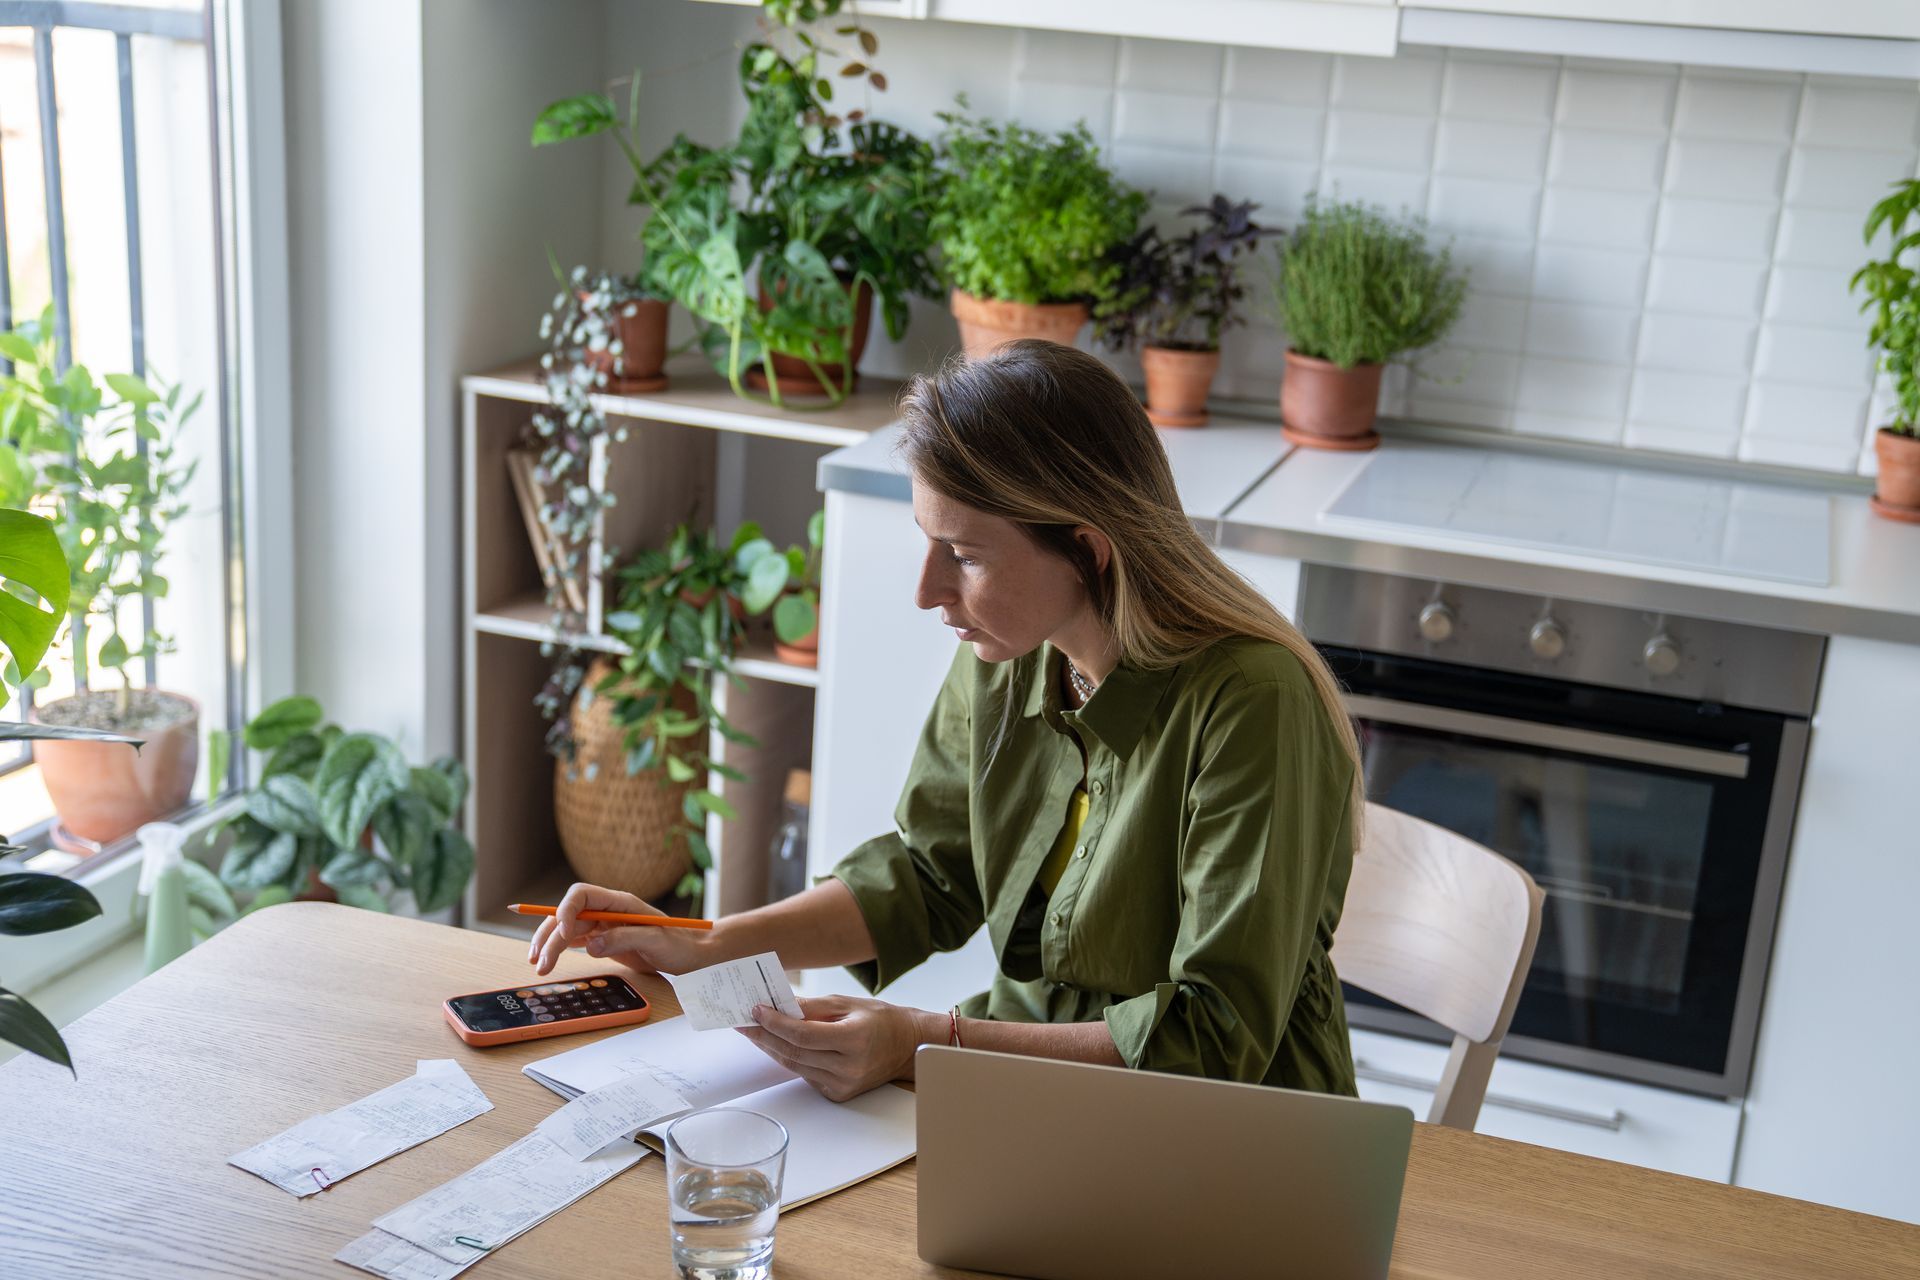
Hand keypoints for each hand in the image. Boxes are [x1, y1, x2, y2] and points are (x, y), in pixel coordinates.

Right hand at [527, 882, 710, 977]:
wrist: (691, 956)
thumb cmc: (679, 943)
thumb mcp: (655, 940)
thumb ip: (624, 938)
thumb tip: (591, 945)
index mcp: (619, 902)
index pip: (582, 895)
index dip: (566, 909)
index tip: (563, 933)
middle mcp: (607, 911)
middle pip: (567, 915)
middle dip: (550, 935)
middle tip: (540, 962)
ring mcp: (603, 926)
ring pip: (566, 929)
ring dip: (549, 945)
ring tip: (537, 966)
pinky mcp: (602, 941)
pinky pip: (574, 941)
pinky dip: (558, 950)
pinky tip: (547, 960)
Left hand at [736, 995, 944, 1101]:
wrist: (906, 1046)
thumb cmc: (879, 1019)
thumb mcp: (847, 1003)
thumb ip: (811, 1006)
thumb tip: (777, 1005)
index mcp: (855, 1041)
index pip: (803, 1035)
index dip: (775, 1023)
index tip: (755, 1010)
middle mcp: (849, 1068)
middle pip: (794, 1053)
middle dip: (764, 1035)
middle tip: (743, 1021)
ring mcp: (843, 1085)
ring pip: (795, 1066)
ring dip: (771, 1047)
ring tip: (753, 1030)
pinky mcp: (838, 1094)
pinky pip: (805, 1074)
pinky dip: (789, 1058)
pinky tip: (776, 1044)